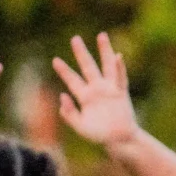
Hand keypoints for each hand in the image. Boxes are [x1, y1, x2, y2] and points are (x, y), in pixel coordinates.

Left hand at [51, 33, 140, 150]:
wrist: (119, 140)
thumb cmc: (99, 135)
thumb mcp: (80, 127)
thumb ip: (69, 113)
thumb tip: (62, 95)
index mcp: (84, 97)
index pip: (72, 80)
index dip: (64, 70)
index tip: (55, 60)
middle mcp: (96, 89)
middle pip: (87, 66)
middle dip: (81, 53)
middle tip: (75, 39)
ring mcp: (109, 89)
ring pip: (106, 66)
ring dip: (104, 51)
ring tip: (101, 36)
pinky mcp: (121, 93)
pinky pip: (120, 78)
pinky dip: (120, 67)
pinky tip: (118, 56)